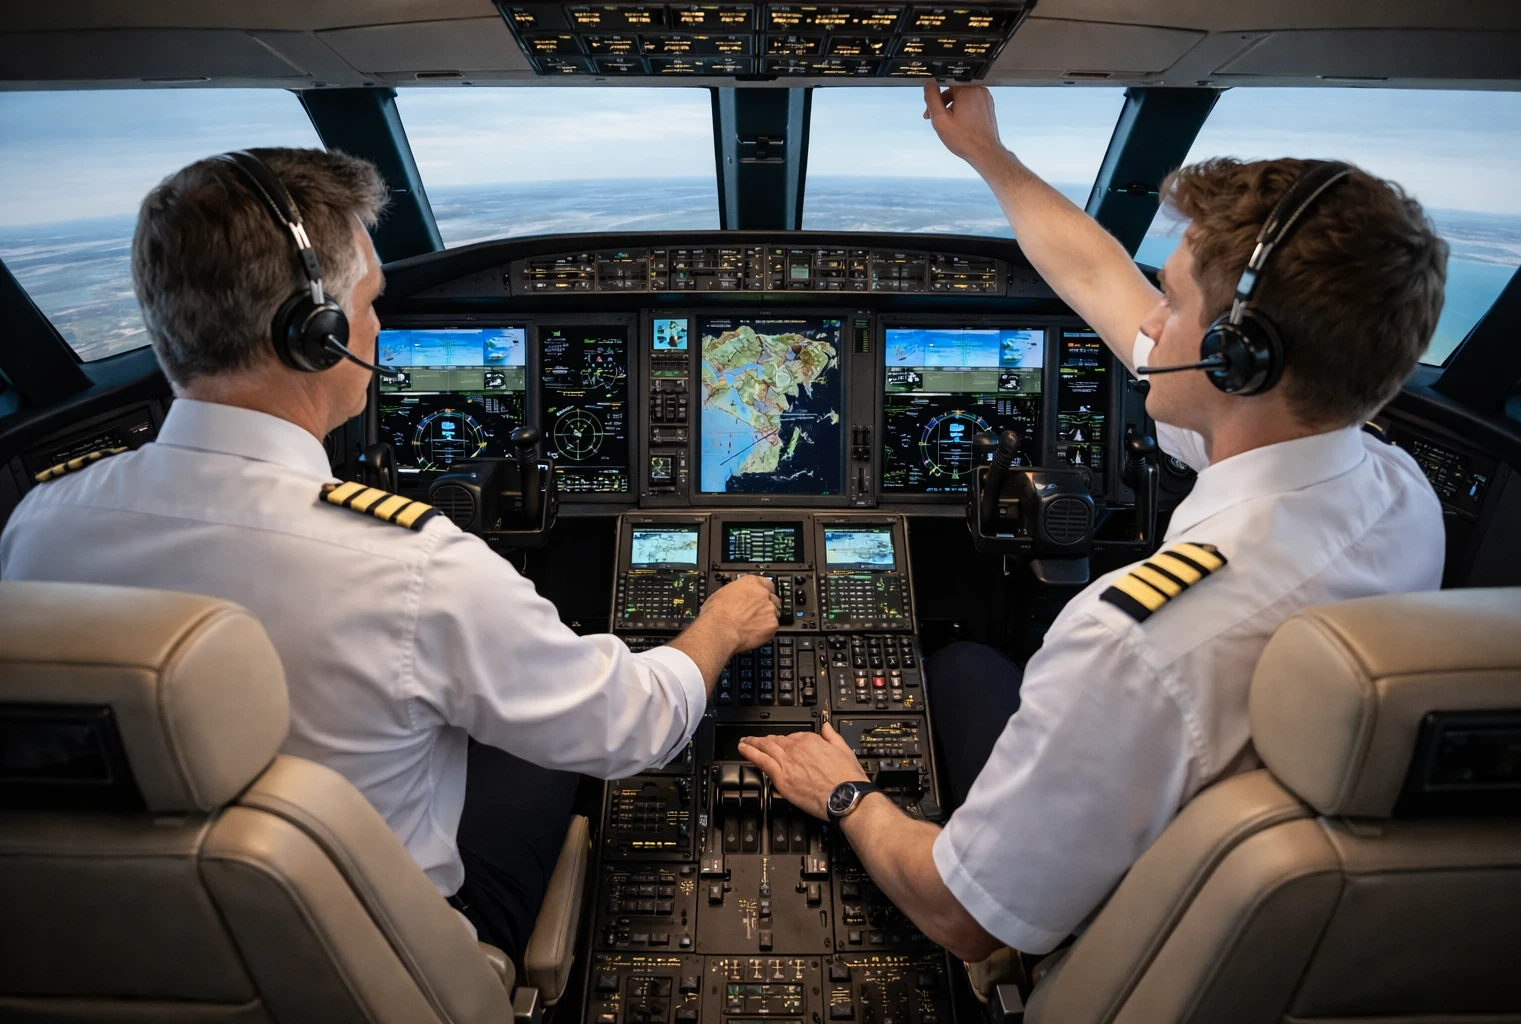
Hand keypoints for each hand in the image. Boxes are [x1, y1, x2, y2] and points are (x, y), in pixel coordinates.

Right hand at [698, 574, 779, 652]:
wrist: (720, 629)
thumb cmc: (716, 614)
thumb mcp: (721, 593)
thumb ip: (735, 593)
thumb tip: (734, 598)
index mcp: (750, 583)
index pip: (766, 582)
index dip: (764, 591)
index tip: (762, 596)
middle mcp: (763, 594)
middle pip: (772, 598)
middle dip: (766, 606)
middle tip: (756, 614)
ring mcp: (769, 609)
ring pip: (774, 613)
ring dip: (766, 618)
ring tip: (753, 626)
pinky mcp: (772, 624)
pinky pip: (773, 627)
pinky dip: (766, 631)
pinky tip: (754, 633)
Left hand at [738, 722, 867, 819]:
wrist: (846, 796)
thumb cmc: (847, 778)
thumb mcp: (844, 749)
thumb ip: (832, 736)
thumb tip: (826, 726)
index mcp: (812, 740)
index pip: (793, 737)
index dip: (785, 741)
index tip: (781, 743)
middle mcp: (797, 748)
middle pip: (776, 741)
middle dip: (764, 740)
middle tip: (754, 740)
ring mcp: (787, 762)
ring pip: (765, 748)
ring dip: (753, 743)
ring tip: (744, 742)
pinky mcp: (781, 777)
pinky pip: (761, 761)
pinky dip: (750, 753)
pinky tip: (743, 750)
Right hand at [922, 82, 1006, 168]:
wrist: (984, 152)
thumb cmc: (964, 139)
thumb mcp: (940, 119)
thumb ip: (931, 98)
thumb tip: (928, 83)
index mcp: (968, 89)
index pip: (946, 81)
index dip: (935, 93)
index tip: (931, 106)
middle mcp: (979, 90)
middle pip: (954, 90)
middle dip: (942, 103)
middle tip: (935, 117)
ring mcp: (985, 99)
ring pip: (962, 97)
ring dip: (951, 108)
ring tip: (947, 123)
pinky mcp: (987, 107)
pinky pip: (970, 103)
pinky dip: (962, 111)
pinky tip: (958, 124)